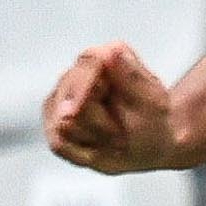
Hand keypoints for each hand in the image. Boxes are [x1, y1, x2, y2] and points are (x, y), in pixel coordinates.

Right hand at [42, 43, 177, 173]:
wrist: (150, 146)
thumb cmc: (153, 122)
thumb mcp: (153, 103)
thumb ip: (131, 78)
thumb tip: (112, 52)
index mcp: (107, 56)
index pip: (86, 64)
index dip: (81, 88)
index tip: (75, 112)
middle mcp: (80, 70)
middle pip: (70, 101)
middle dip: (98, 125)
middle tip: (121, 134)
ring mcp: (62, 95)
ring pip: (62, 124)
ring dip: (93, 139)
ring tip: (112, 139)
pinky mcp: (53, 119)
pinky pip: (58, 143)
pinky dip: (81, 153)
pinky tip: (97, 148)